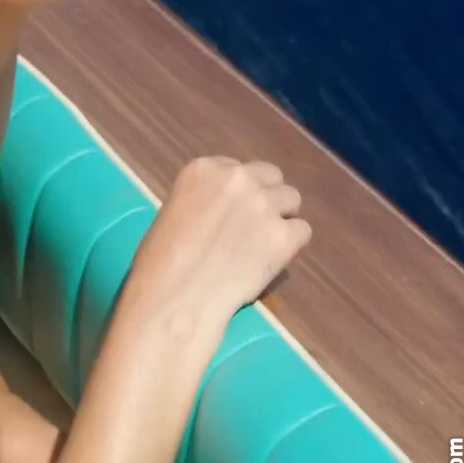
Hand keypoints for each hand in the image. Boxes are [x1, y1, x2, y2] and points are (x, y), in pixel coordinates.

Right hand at [126, 157, 310, 327]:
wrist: (177, 293)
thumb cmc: (161, 259)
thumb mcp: (175, 211)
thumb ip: (204, 201)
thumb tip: (223, 215)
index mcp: (204, 169)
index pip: (238, 168)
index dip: (238, 192)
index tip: (231, 212)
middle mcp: (238, 178)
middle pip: (270, 176)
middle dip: (266, 195)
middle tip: (255, 223)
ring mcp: (264, 205)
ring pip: (292, 198)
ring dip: (281, 216)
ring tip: (266, 242)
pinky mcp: (284, 236)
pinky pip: (302, 230)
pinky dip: (292, 244)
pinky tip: (273, 259)